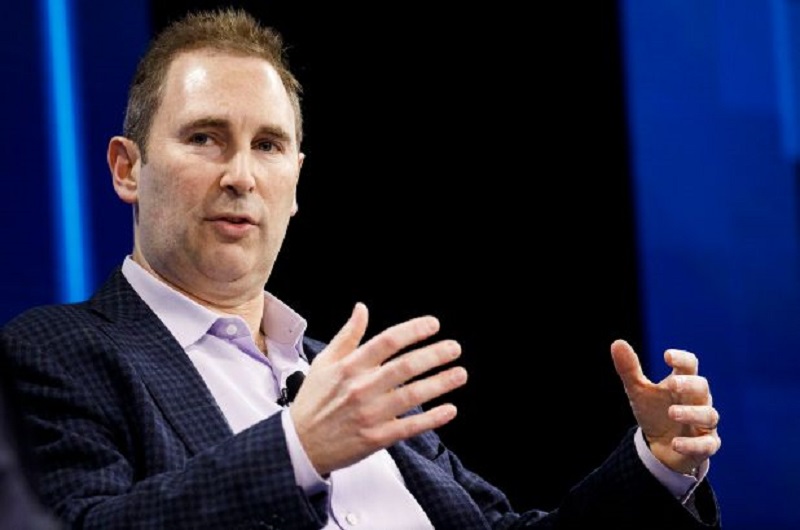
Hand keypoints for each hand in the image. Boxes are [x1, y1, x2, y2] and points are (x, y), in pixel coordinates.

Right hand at [289, 302, 466, 475]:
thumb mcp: (324, 362)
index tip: (434, 324)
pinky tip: (449, 410)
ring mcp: (370, 414)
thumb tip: (362, 308)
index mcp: (349, 367)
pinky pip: (410, 427)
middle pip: (405, 367)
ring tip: (459, 373)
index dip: (413, 330)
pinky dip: (432, 419)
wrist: (299, 444)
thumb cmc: (313, 401)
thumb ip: (348, 335)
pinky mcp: (376, 438)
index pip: (387, 341)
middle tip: (454, 348)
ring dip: (440, 383)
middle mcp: (361, 388)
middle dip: (434, 355)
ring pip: (412, 396)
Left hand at [610, 339, 720, 474]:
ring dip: (691, 413)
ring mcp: (704, 423)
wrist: (658, 447)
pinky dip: (693, 444)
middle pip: (702, 387)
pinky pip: (707, 445)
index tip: (667, 356)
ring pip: (708, 415)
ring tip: (671, 413)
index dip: (681, 359)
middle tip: (673, 384)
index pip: (689, 365)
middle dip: (689, 385)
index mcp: (683, 383)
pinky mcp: (706, 445)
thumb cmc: (653, 412)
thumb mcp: (638, 392)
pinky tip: (676, 443)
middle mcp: (698, 401)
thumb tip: (617, 343)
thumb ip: (629, 369)